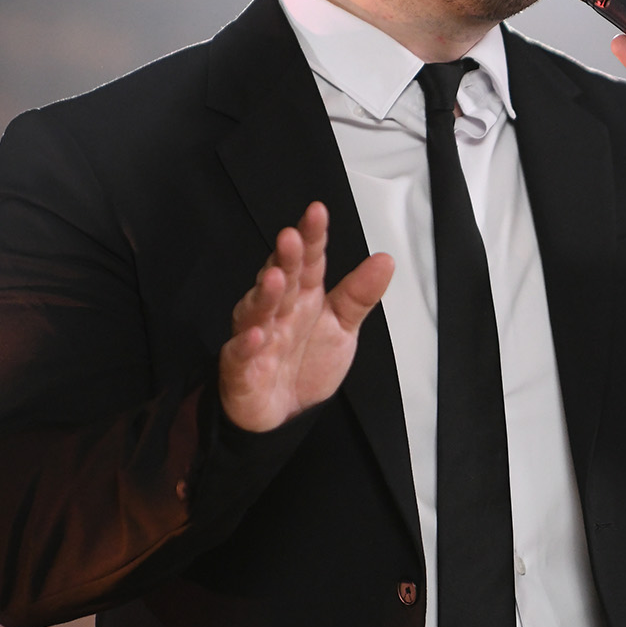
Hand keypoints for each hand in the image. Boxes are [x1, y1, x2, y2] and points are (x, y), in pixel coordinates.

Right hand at [218, 202, 393, 432]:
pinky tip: (255, 334)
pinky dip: (245, 344)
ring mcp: (255, 337)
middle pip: (281, 280)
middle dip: (284, 259)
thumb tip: (385, 260)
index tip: (317, 212)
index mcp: (303, 297)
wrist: (284, 414)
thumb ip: (360, 295)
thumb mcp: (343, 327)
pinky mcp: (240, 368)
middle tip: (291, 237)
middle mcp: (277, 311)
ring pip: (257, 311)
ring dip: (265, 295)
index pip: (308, 261)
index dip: (312, 238)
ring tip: (275, 278)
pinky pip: (240, 355)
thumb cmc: (307, 364)